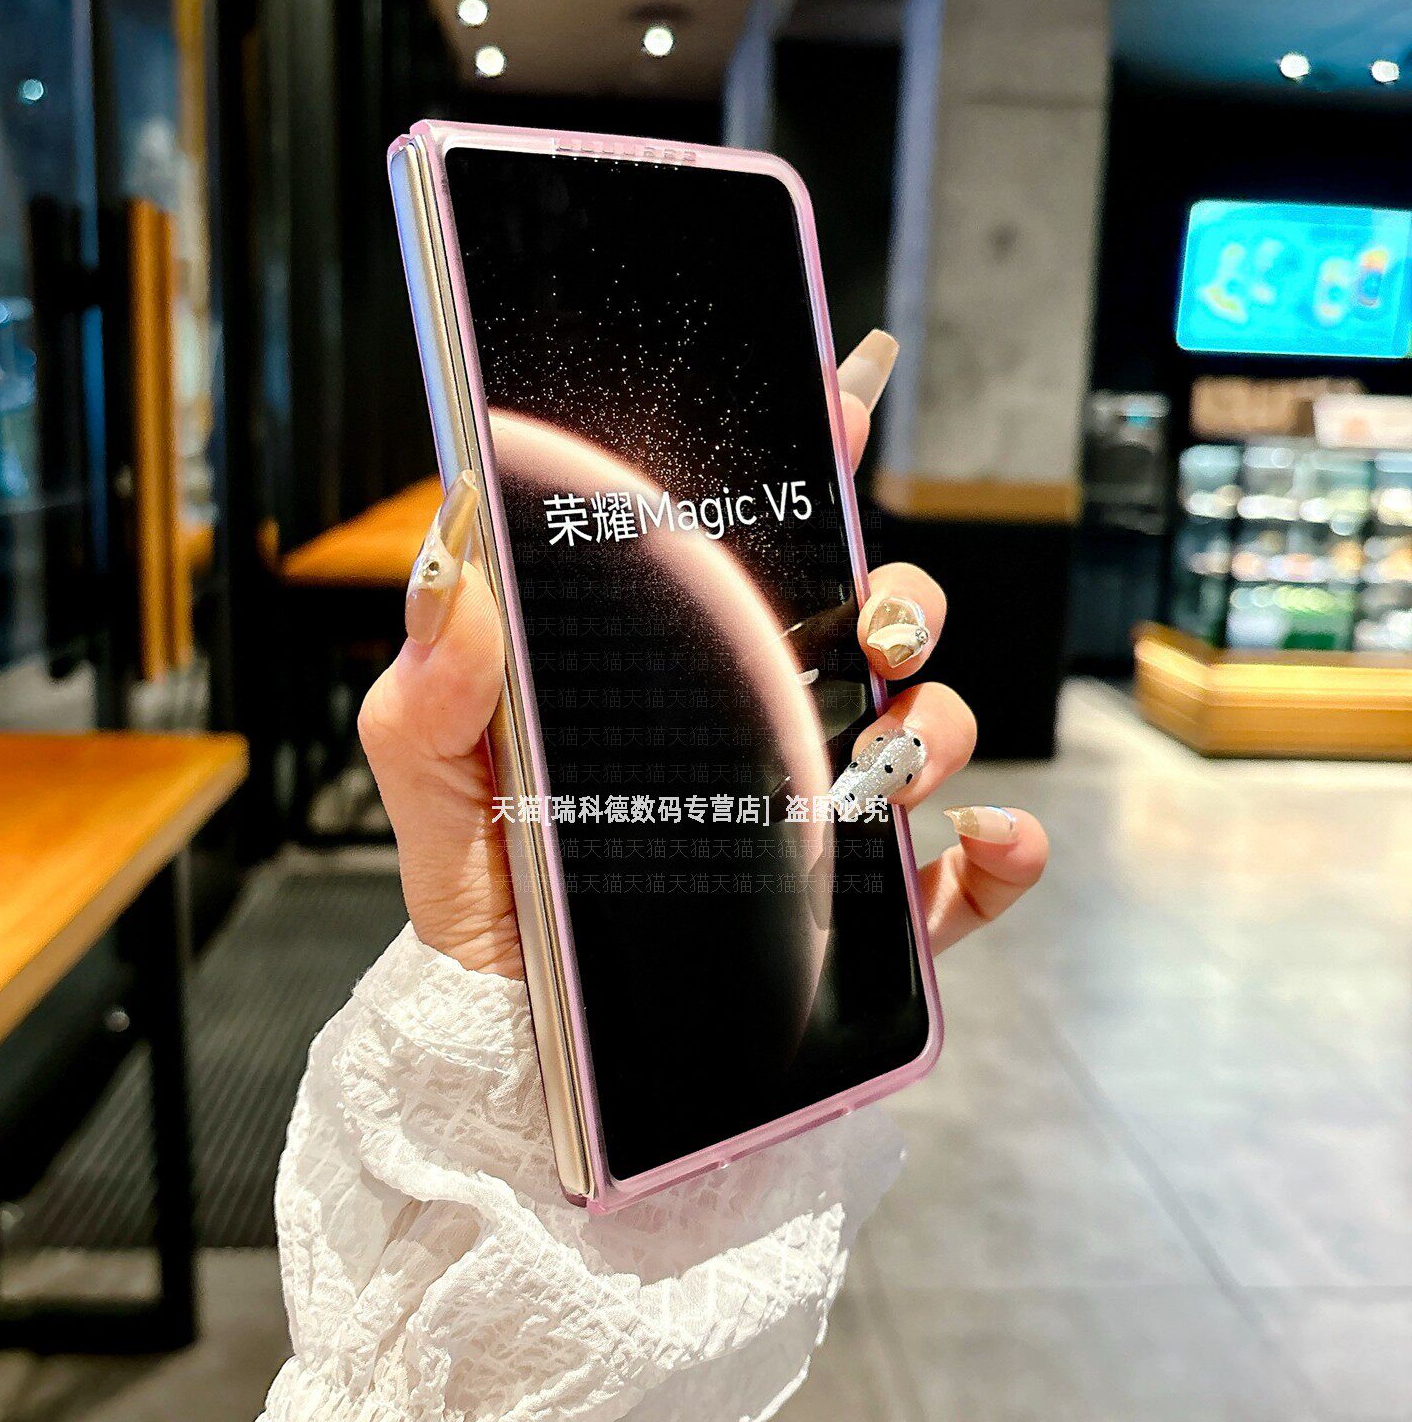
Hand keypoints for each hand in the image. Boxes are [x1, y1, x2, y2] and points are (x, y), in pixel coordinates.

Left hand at [358, 330, 1047, 978]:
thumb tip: (456, 569)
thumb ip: (433, 681)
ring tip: (882, 764)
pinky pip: (966, 877)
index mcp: (684, 671)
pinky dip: (1003, 851)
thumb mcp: (433, 781)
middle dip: (905, 597)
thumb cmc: (485, 900)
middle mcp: (770, 728)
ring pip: (933, 731)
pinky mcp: (866, 918)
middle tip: (872, 622)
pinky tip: (982, 841)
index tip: (843, 395)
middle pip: (878, 620)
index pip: (759, 548)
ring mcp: (827, 817)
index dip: (811, 464)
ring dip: (940, 725)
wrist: (522, 1039)